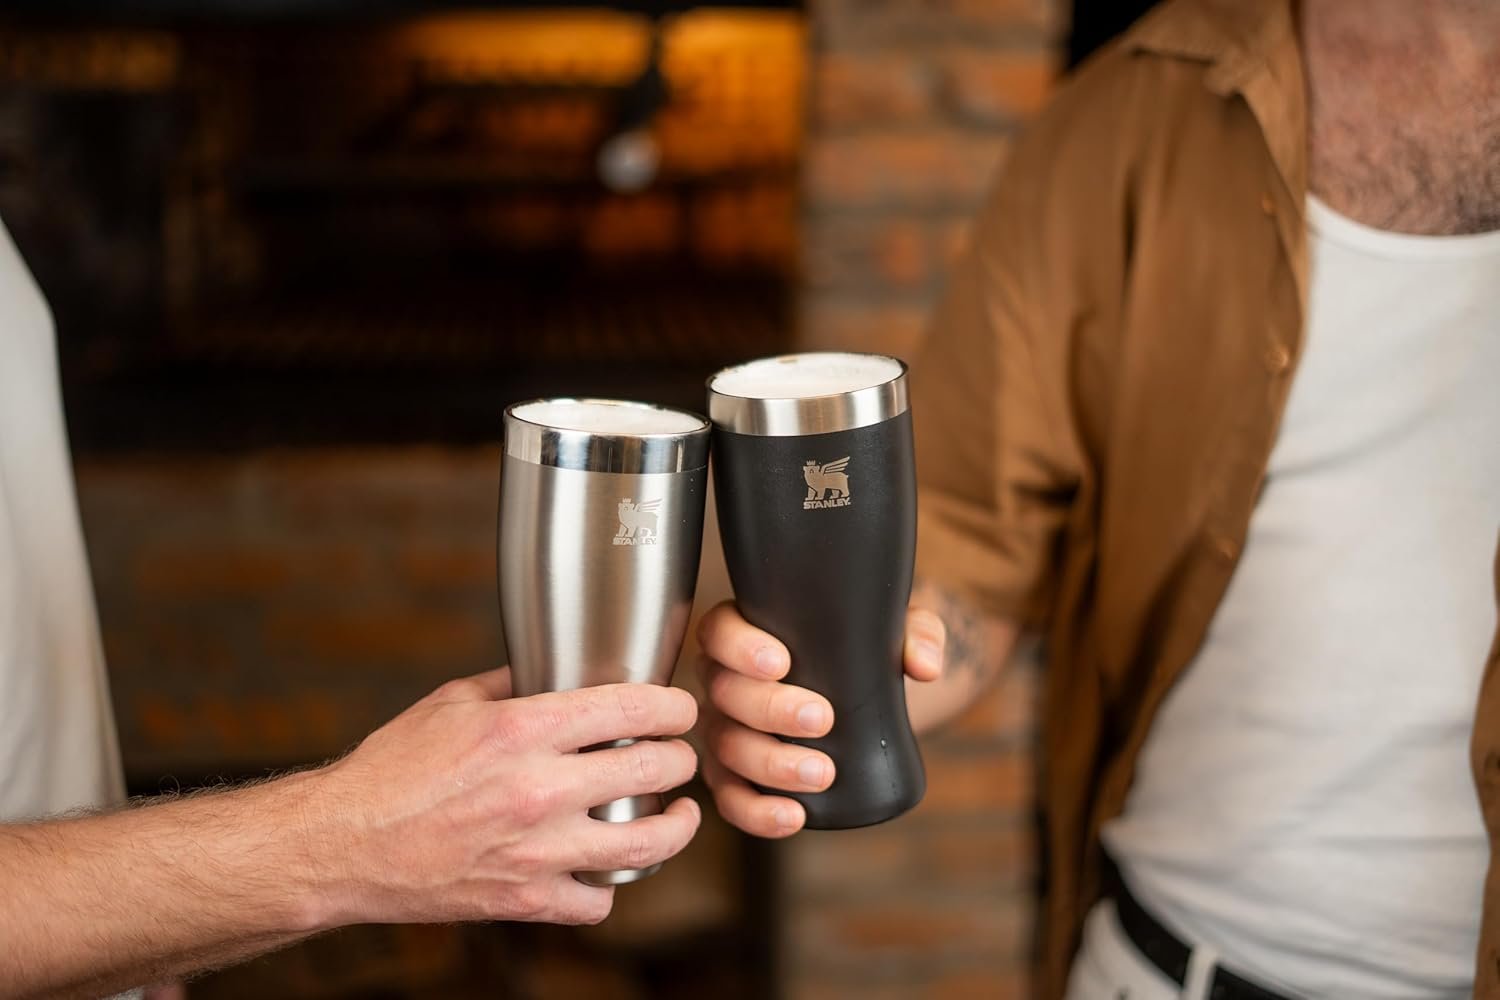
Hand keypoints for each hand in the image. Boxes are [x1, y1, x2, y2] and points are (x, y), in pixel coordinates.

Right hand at [310, 670, 700, 926]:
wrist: (342, 845)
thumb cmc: (390, 771)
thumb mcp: (452, 702)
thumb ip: (514, 682)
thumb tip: (560, 668)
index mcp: (522, 729)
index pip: (631, 707)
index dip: (673, 704)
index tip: (681, 707)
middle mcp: (538, 788)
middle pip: (655, 768)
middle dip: (681, 757)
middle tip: (680, 754)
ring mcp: (538, 850)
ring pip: (648, 843)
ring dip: (677, 824)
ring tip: (681, 814)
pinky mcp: (527, 900)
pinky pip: (600, 900)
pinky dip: (610, 884)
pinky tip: (610, 866)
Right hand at [695, 601, 943, 837]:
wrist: (868, 702)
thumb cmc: (866, 651)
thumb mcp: (896, 632)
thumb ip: (918, 633)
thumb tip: (924, 666)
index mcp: (745, 634)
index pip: (720, 631)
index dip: (740, 648)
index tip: (782, 663)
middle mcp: (725, 681)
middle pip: (724, 693)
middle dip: (769, 710)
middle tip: (822, 720)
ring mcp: (727, 731)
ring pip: (727, 748)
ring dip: (770, 764)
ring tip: (823, 774)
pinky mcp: (737, 776)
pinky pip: (731, 799)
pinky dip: (756, 813)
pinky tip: (793, 817)